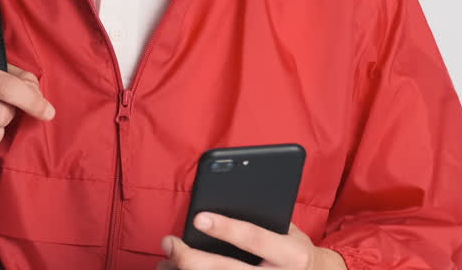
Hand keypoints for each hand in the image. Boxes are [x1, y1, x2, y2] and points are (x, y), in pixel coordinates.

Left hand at [156, 213, 346, 269]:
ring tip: (165, 261)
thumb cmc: (295, 250)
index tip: (198, 217)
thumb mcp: (289, 232)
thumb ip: (263, 220)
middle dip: (192, 258)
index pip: (253, 239)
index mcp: (291, 254)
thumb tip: (220, 201)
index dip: (226, 228)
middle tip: (169, 243)